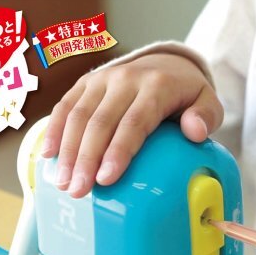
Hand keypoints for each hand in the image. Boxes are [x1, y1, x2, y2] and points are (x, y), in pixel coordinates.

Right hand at [41, 53, 223, 197]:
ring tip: (62, 184)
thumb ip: (207, 116)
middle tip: (78, 191)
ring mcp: (102, 79)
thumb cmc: (185, 93)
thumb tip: (194, 133)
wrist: (163, 63)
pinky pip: (65, 106)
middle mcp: (125, 79)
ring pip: (78, 115)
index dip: (118, 151)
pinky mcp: (85, 83)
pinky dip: (54, 131)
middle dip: (86, 159)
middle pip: (100, 122)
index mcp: (156, 86)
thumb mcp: (207, 101)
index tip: (105, 180)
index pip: (134, 122)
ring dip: (67, 151)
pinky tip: (48, 156)